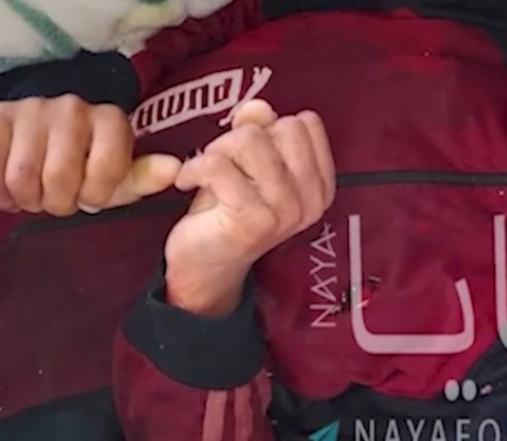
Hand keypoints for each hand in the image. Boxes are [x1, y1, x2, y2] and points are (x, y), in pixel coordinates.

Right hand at [0, 95, 178, 215]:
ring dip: (30, 200)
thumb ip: (146, 177)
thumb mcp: (123, 173)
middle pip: (60, 177)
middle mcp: (73, 108)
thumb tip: (174, 170)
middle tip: (62, 201)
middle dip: (61, 203)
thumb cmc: (91, 161)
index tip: (92, 198)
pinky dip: (1, 195)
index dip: (97, 195)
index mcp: (111, 120)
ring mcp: (32, 109)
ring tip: (39, 195)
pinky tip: (14, 195)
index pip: (107, 169)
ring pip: (23, 177)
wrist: (47, 130)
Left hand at [164, 101, 335, 314]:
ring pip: (249, 141)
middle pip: (282, 127)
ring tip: (207, 173)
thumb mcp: (248, 166)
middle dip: (243, 136)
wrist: (208, 267)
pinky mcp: (254, 220)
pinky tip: (186, 183)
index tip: (250, 153)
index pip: (306, 124)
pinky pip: (218, 165)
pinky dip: (193, 167)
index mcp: (320, 185)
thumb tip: (259, 106)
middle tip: (224, 163)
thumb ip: (258, 132)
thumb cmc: (231, 212)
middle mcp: (311, 199)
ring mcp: (285, 211)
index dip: (271, 128)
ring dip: (217, 150)